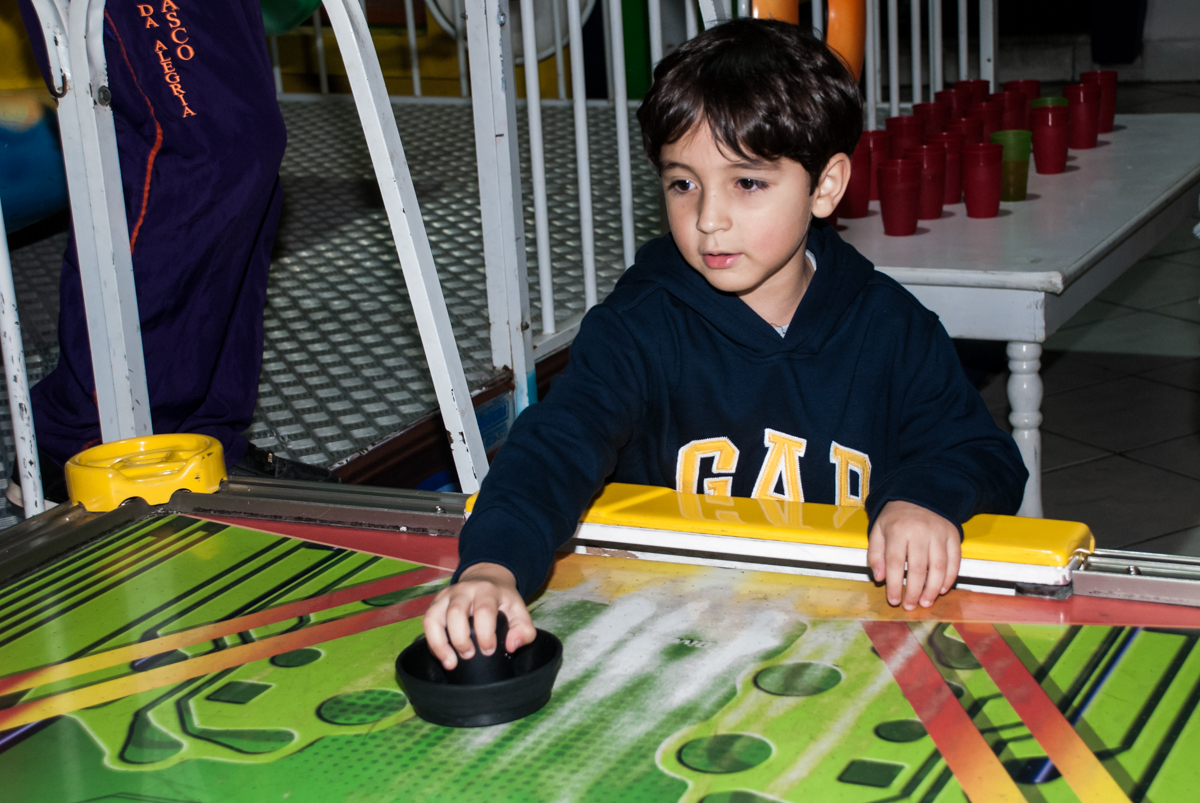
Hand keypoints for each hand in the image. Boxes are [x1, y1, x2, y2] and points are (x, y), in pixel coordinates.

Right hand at [422, 562, 536, 670]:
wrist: (487, 578)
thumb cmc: (503, 600)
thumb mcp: (520, 611)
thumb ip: (524, 630)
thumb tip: (511, 646)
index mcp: (487, 590)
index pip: (484, 610)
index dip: (485, 634)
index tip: (489, 651)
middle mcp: (464, 590)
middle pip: (455, 613)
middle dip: (460, 639)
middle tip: (469, 655)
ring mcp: (446, 596)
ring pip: (433, 617)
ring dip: (439, 643)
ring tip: (450, 663)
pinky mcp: (435, 604)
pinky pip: (427, 623)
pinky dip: (432, 642)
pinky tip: (442, 655)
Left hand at [867, 500, 961, 609]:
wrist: (919, 494)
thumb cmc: (896, 517)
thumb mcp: (878, 530)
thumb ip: (875, 554)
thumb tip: (879, 578)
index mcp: (898, 530)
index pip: (894, 563)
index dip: (894, 585)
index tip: (894, 600)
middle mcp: (920, 532)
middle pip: (918, 568)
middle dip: (914, 591)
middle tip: (910, 606)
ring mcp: (939, 533)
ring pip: (938, 567)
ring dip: (932, 589)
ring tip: (926, 602)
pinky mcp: (953, 535)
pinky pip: (954, 560)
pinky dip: (950, 577)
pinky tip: (942, 589)